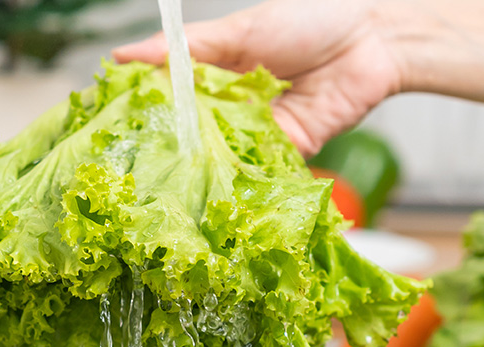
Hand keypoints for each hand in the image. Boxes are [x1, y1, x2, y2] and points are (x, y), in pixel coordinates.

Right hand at [113, 0, 405, 155]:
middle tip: (133, 167)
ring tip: (170, 184)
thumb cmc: (311, 20)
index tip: (110, 127)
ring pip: (222, 156)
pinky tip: (218, 190)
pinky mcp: (287, 152)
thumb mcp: (239, 31)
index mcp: (217, 71)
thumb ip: (186, 49)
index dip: (144, 112)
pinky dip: (242, 180)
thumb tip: (125, 55)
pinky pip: (259, 170)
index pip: (171, 97)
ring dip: (202, 169)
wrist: (372, 40)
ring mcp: (259, 131)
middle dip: (169, 149)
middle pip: (193, 134)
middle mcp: (234, 106)